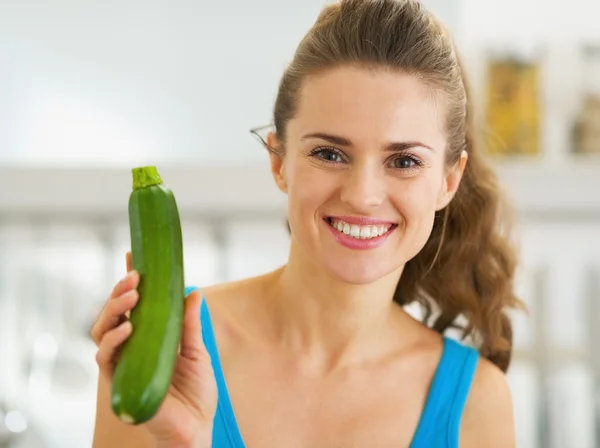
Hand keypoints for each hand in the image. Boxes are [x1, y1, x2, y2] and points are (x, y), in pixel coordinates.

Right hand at [90, 252, 217, 445]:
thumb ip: (190, 323)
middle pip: (114, 313)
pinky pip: (106, 358)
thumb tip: (194, 291)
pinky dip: (114, 340)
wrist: (197, 428)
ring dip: (114, 310)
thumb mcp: (196, 350)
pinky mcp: (118, 382)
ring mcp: (122, 364)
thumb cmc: (196, 393)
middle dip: (120, 292)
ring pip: (102, 330)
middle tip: (134, 276)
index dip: (130, 281)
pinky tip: (127, 329)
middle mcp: (131, 347)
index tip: (134, 256)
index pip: (134, 305)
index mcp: (149, 337)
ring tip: (132, 295)